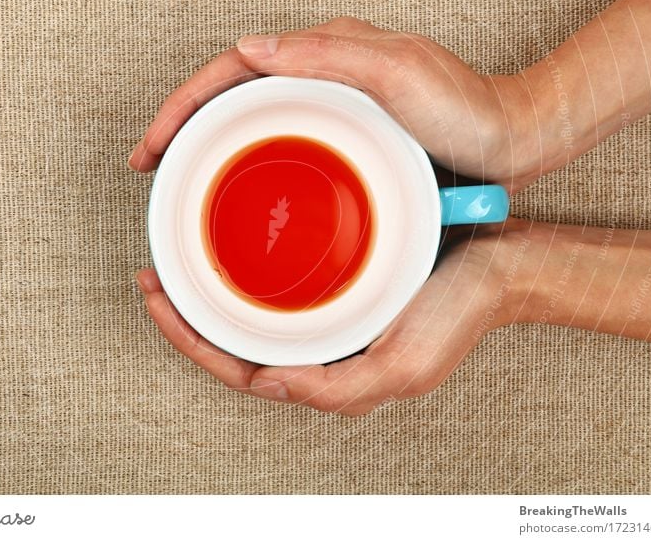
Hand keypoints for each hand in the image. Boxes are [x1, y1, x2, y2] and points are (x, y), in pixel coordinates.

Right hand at [128, 17, 536, 191]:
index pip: (234, 69)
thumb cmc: (465, 109)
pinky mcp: (345, 130)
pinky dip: (247, 155)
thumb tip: (251, 47)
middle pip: (233, 90)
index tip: (154, 144)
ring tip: (180, 176)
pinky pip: (280, 136)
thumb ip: (326, 55)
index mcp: (327, 52)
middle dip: (183, 123)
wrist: (510, 139)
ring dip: (209, 139)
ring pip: (252, 115)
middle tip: (152, 163)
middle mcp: (323, 71)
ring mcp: (332, 102)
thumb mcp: (397, 74)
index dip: (185, 105)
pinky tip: (238, 181)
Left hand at [136, 220, 531, 415]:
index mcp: (330, 380)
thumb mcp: (399, 366)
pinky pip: (279, 297)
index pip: (240, 371)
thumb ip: (335, 389)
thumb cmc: (456, 314)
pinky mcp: (341, 296)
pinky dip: (246, 283)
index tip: (158, 302)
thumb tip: (270, 385)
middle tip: (152, 279)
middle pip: (235, 349)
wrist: (498, 267)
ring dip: (211, 301)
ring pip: (253, 324)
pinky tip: (233, 260)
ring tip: (177, 270)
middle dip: (187, 320)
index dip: (191, 342)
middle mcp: (323, 356)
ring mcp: (330, 327)